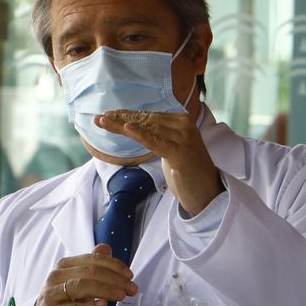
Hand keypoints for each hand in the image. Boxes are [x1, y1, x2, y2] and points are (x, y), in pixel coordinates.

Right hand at [30, 244, 136, 305]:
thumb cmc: (64, 304)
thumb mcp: (80, 284)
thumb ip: (93, 266)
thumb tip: (106, 248)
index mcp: (65, 266)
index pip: (93, 259)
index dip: (114, 266)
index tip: (129, 276)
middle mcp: (56, 277)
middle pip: (89, 272)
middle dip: (115, 279)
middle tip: (131, 289)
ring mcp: (51, 295)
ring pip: (81, 287)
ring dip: (106, 290)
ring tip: (121, 296)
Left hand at [95, 110, 222, 214]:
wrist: (207, 191)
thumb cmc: (187, 171)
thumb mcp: (170, 148)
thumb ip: (157, 135)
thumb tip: (134, 125)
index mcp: (180, 120)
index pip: (148, 115)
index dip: (126, 114)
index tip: (107, 115)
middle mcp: (183, 125)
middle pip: (145, 120)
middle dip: (119, 119)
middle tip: (98, 118)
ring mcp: (183, 138)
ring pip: (146, 128)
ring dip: (121, 125)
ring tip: (102, 122)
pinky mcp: (181, 153)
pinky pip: (155, 142)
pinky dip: (140, 135)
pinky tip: (126, 127)